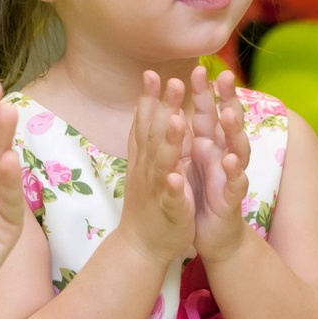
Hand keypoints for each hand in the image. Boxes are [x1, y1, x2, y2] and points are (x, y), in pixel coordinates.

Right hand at [120, 70, 195, 266]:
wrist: (141, 246)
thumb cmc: (148, 203)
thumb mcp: (147, 166)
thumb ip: (147, 140)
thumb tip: (148, 112)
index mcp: (146, 158)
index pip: (145, 124)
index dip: (149, 98)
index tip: (153, 73)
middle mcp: (147, 169)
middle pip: (153, 135)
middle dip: (163, 108)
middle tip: (173, 80)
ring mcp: (156, 189)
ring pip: (162, 162)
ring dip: (167, 141)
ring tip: (175, 119)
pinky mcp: (168, 210)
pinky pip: (170, 197)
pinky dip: (172, 186)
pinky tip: (176, 176)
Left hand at [185, 68, 252, 262]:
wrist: (212, 233)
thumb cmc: (201, 192)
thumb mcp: (194, 158)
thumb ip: (194, 131)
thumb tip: (186, 100)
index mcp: (210, 144)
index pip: (210, 112)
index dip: (207, 91)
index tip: (200, 67)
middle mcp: (224, 154)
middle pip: (228, 122)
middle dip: (228, 99)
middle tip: (226, 76)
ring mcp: (231, 174)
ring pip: (237, 148)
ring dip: (232, 131)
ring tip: (227, 114)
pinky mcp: (232, 198)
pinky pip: (235, 182)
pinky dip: (233, 172)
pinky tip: (230, 161)